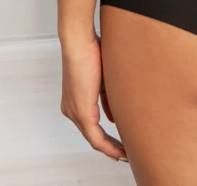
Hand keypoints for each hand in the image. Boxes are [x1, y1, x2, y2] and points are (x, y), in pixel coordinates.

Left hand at [60, 33, 126, 161]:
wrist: (79, 41)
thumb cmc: (91, 50)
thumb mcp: (103, 79)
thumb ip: (107, 98)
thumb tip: (114, 117)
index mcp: (74, 101)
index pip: (91, 126)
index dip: (106, 137)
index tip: (120, 143)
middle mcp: (71, 110)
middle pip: (93, 136)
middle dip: (110, 147)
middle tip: (125, 154)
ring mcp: (74, 112)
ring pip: (94, 139)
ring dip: (111, 148)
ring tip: (125, 155)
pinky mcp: (81, 112)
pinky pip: (95, 138)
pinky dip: (108, 146)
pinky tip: (119, 150)